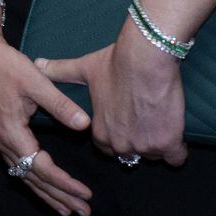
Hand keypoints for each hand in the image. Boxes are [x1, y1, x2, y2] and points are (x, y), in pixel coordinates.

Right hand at [0, 11, 93, 215]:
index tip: (86, 194)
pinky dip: (35, 181)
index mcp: (12, 133)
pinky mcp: (0, 134)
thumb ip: (60, 104)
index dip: (65, 184)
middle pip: (33, 179)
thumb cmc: (4, 65)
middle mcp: (3, 142)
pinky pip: (19, 167)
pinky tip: (43, 187)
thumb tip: (84, 125)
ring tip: (68, 210)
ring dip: (47, 194)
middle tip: (84, 213)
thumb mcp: (35, 81)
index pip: (42, 168)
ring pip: (25, 176)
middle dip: (60, 197)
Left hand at [38, 18, 187, 167]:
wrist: (145, 57)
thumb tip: (38, 63)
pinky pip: (176, 158)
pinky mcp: (168, 143)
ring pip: (154, 154)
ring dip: (158, 142)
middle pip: (132, 153)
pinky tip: (175, 131)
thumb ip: (60, 71)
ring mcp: (145, 146)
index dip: (118, 134)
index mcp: (100, 133)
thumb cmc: (115, 62)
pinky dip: (177, 148)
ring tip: (158, 118)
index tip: (126, 120)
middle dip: (138, 140)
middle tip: (144, 117)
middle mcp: (121, 144)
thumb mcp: (83, 68)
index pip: (108, 147)